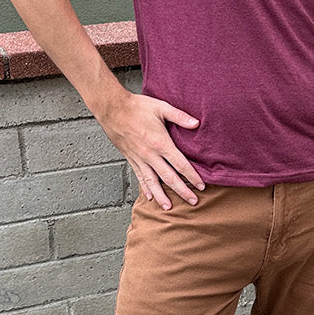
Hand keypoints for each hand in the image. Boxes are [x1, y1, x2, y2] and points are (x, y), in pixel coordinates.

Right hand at [101, 90, 205, 208]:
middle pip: (169, 178)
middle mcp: (150, 155)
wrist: (112, 109)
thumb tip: (197, 123)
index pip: (180, 164)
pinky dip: (146, 188)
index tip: (201, 187)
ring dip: (162, 196)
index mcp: (161, 143)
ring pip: (153, 182)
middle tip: (193, 202)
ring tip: (169, 208)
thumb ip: (180, 116)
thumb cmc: (137, 107)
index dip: (192, 176)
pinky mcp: (131, 159)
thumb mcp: (161, 107)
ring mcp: (139, 159)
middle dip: (182, 191)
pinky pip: (139, 177)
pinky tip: (150, 197)